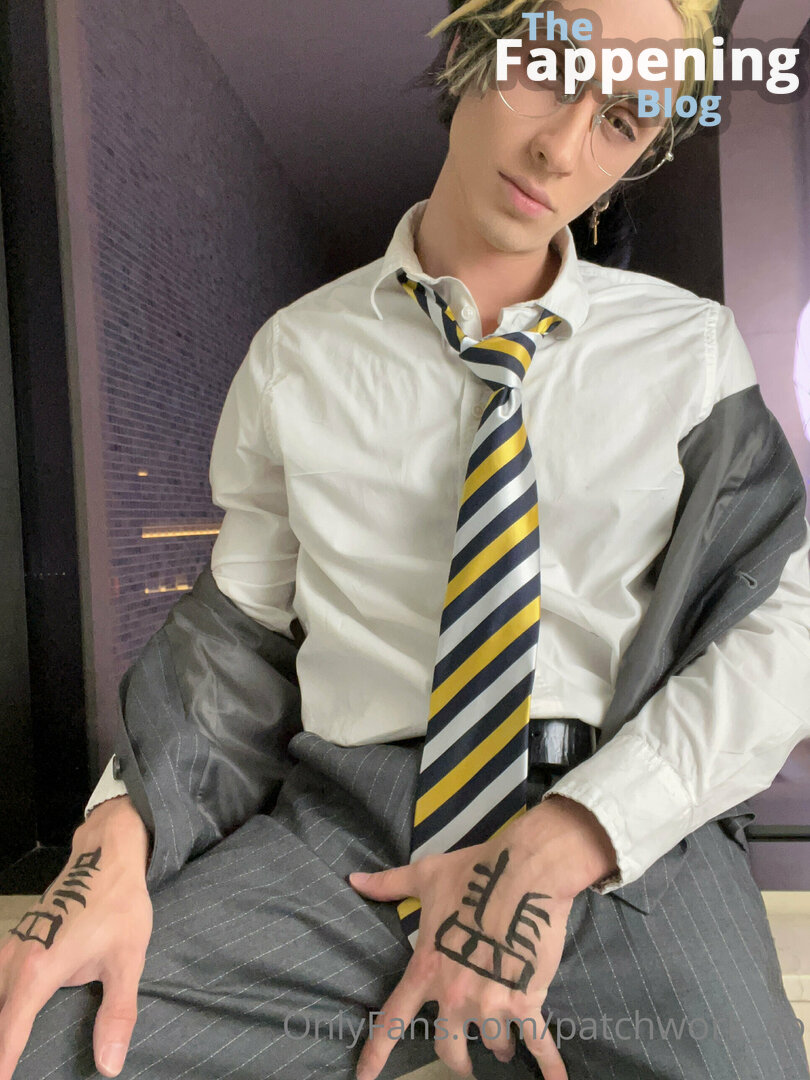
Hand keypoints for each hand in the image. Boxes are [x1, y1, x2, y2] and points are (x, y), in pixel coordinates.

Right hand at [0, 796, 152, 1078]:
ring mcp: (13, 946)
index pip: (9, 1031)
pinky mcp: (18, 937)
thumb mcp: (127, 960)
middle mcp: (16, 960)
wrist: (106, 854)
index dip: (2, 1065)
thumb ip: (116, 1014)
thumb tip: (109, 1066)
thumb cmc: (119, 906)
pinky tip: (5, 1008)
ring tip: (5, 1051)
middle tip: (6, 1073)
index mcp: (39, 972)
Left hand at [349, 796, 616, 1079]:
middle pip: (448, 1047)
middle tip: (465, 1061)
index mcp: (426, 968)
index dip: (376, 1053)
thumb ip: (389, 884)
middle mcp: (454, 995)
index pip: (394, 1019)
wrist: (524, 873)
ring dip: (499, 1047)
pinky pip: (538, 1043)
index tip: (364, 1079)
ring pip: (493, 1044)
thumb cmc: (473, 874)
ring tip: (506, 1046)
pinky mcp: (526, 1001)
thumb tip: (355, 879)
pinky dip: (550, 1066)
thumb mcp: (426, 876)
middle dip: (457, 1058)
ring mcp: (491, 1003)